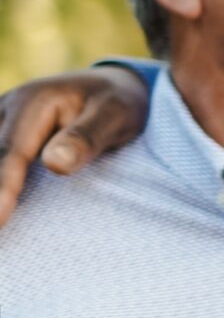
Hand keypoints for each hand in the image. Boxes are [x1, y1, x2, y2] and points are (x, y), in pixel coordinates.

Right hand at [0, 66, 149, 225]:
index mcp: (33, 103)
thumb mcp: (114, 115)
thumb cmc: (118, 104)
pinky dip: (1, 179)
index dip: (1, 188)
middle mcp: (7, 108)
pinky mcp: (1, 133)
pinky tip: (5, 207)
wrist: (114, 87)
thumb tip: (55, 163)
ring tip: (3, 224)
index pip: (11, 153)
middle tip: (1, 229)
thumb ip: (87, 139)